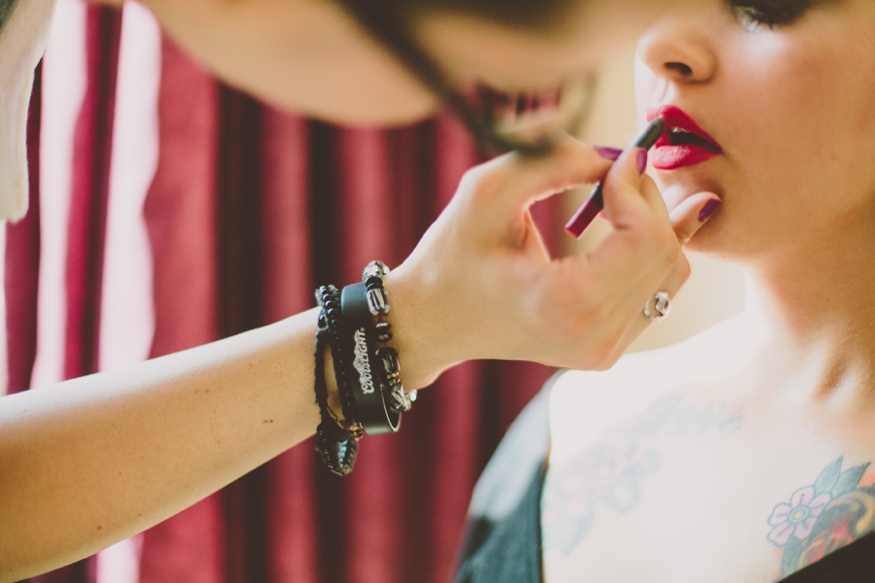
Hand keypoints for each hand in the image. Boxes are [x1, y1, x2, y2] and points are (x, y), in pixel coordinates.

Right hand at [385, 136, 719, 387]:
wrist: (432, 321)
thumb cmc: (450, 256)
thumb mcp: (487, 191)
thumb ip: (555, 159)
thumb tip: (621, 158)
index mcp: (564, 305)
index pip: (644, 241)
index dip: (637, 189)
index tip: (614, 160)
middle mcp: (594, 338)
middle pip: (665, 255)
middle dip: (648, 201)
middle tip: (617, 168)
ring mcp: (603, 351)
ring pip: (672, 273)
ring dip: (655, 224)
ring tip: (620, 193)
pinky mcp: (607, 349)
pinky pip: (659, 292)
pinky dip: (654, 251)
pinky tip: (642, 218)